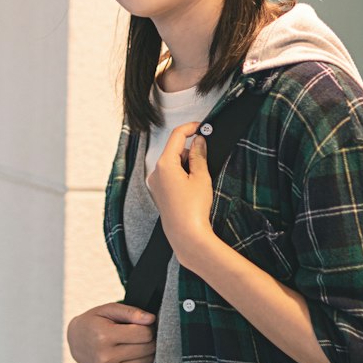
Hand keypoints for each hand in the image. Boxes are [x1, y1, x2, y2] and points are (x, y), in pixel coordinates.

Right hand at [67, 303, 156, 362]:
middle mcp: (106, 357)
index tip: (141, 324)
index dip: (148, 327)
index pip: (144, 334)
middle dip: (150, 339)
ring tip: (136, 343)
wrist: (77, 343)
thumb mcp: (109, 309)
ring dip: (148, 352)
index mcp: (104, 336)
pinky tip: (133, 355)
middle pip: (147, 348)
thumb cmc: (95, 322)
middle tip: (141, 333)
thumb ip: (131, 312)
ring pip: (147, 361)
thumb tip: (152, 319)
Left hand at [145, 120, 217, 268]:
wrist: (186, 235)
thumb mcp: (201, 177)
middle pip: (174, 150)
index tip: (202, 127)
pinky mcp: (159, 193)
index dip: (190, 128)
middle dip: (191, 151)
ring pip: (173, 163)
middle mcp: (155, 172)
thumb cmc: (193, 209)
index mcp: (164, 164)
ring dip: (186, 164)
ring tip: (199, 181)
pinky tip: (192, 188)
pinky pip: (170, 175)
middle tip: (206, 161)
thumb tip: (199, 141)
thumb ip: (199, 155)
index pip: (176, 136)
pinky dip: (181, 175)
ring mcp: (155, 184)